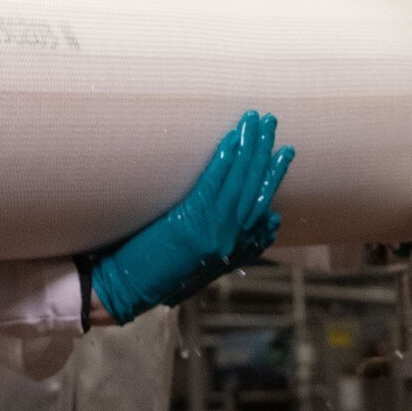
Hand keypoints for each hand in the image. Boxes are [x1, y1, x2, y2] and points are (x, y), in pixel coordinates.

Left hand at [86, 113, 293, 324]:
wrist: (127, 290)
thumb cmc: (159, 278)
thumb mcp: (205, 268)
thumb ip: (237, 249)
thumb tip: (270, 222)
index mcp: (233, 249)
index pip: (262, 208)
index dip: (274, 178)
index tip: (284, 153)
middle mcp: (230, 238)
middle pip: (255, 189)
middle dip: (265, 153)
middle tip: (271, 122)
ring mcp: (213, 229)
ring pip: (240, 181)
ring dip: (250, 147)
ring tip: (257, 120)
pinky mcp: (191, 219)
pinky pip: (214, 182)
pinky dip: (226, 159)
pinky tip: (232, 138)